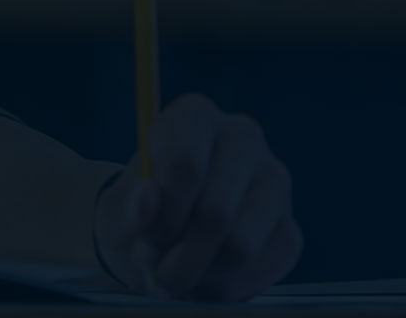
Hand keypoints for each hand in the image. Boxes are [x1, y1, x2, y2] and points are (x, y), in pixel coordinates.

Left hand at [96, 94, 301, 301]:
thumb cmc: (136, 211)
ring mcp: (274, 182)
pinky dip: (221, 289)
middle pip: (216, 212)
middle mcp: (244, 138)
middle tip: (152, 265)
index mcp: (196, 117)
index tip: (140, 232)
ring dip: (196, 275)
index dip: (160, 211)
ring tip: (172, 273)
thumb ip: (128, 205)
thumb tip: (145, 205)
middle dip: (176, 256)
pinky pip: (259, 271)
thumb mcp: (118, 207)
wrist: (155, 235)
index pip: (186, 161)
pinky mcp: (288, 228)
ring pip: (240, 247)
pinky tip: (202, 278)